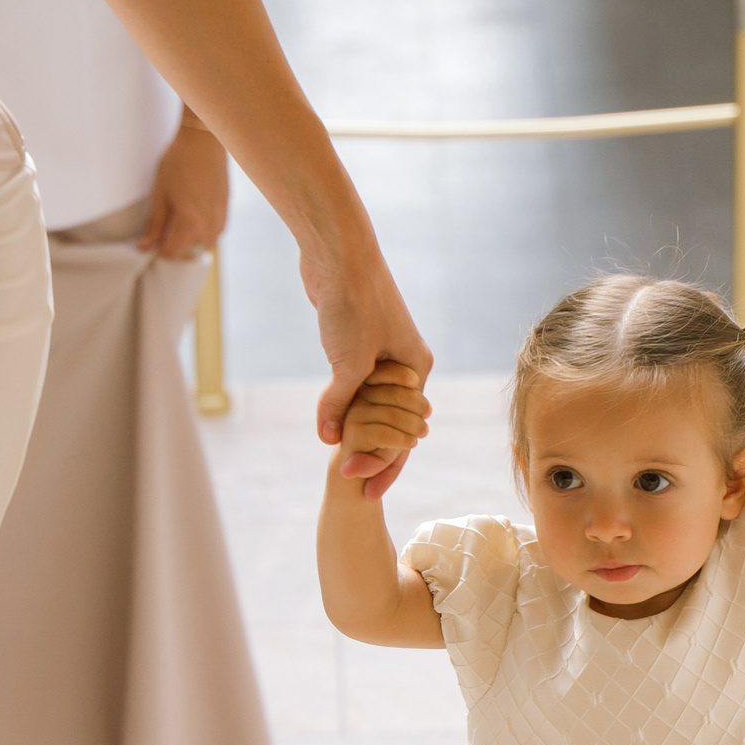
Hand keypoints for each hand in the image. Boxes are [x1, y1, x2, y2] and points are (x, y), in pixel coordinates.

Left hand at [139, 119, 227, 258]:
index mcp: (191, 222)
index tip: (150, 241)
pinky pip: (214, 232)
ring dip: (190, 241)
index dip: (158, 250)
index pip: (173, 252)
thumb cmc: (178, 161)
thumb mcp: (160, 193)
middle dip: (175, 247)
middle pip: (190, 252)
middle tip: (161, 232)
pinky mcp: (226, 210)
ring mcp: (221, 218)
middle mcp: (210, 225)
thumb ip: (155, 223)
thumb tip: (145, 246)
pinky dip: (202, 231)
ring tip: (177, 223)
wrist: (203, 140)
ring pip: (204, 244)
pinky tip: (192, 214)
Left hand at [306, 237, 434, 498]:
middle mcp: (403, 364)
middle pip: (391, 422)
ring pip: (371, 404)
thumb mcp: (348, 362)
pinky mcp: (357, 342)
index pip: (404, 430)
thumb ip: (340, 403)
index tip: (366, 491)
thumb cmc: (353, 302)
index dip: (385, 463)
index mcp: (415, 369)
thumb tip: (329, 440)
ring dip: (359, 430)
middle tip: (356, 486)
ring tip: (345, 464)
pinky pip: (354, 386)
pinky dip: (344, 406)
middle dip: (375, 454)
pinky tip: (333, 425)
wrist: (338, 252)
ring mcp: (381, 353)